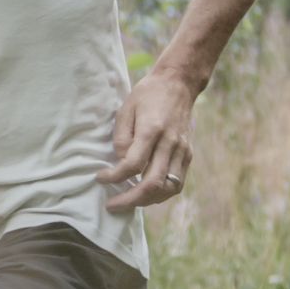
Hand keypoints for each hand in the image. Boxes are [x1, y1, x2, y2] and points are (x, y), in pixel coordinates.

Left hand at [99, 68, 197, 208]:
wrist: (178, 83)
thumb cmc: (148, 95)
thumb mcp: (126, 109)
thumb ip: (121, 138)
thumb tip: (121, 163)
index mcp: (152, 130)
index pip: (133, 165)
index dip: (114, 177)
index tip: (100, 178)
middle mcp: (170, 143)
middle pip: (152, 184)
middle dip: (129, 200)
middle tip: (112, 205)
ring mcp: (182, 151)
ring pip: (168, 189)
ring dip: (146, 201)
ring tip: (128, 202)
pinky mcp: (188, 155)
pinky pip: (177, 183)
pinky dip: (161, 194)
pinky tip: (146, 194)